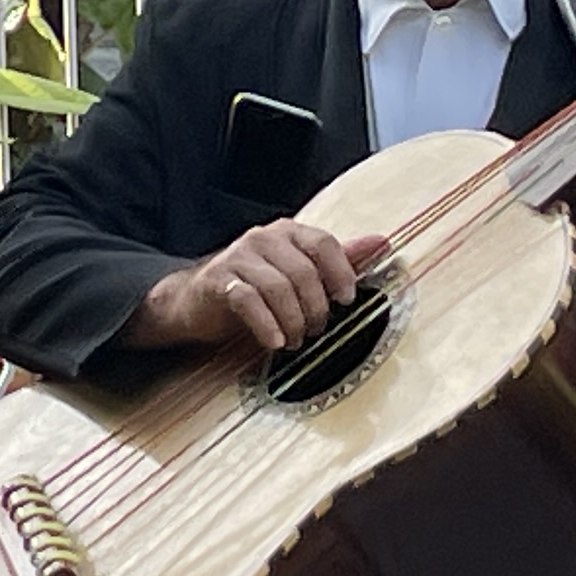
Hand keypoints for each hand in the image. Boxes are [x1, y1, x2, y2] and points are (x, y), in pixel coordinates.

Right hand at [128, 219, 391, 354]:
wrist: (195, 301)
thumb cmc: (254, 286)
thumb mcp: (298, 271)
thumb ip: (338, 258)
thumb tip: (381, 242)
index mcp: (287, 232)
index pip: (323, 243)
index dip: (340, 272)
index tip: (347, 300)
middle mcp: (263, 239)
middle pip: (303, 271)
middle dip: (316, 307)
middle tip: (318, 331)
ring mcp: (238, 258)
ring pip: (277, 287)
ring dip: (294, 320)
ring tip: (297, 341)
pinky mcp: (218, 282)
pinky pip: (248, 301)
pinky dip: (267, 325)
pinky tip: (276, 342)